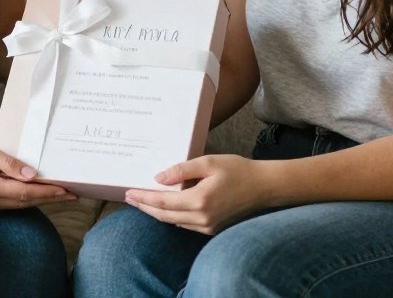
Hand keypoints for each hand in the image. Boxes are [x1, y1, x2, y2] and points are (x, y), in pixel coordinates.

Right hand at [0, 139, 75, 210]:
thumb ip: (9, 164)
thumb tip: (32, 175)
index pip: (26, 193)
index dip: (48, 193)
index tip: (67, 190)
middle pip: (26, 203)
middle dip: (50, 198)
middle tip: (72, 194)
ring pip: (19, 205)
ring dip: (41, 200)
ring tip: (61, 195)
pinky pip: (11, 204)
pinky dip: (27, 200)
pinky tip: (37, 194)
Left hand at [124, 155, 266, 234]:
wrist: (264, 187)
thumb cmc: (237, 170)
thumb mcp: (209, 162)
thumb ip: (182, 170)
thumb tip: (158, 178)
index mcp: (200, 200)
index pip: (163, 202)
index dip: (143, 199)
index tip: (129, 193)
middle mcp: (202, 218)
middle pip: (164, 216)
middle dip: (145, 207)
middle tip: (130, 198)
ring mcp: (208, 226)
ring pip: (174, 221)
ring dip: (157, 212)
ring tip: (144, 201)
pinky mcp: (212, 229)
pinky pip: (185, 224)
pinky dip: (172, 216)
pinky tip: (166, 206)